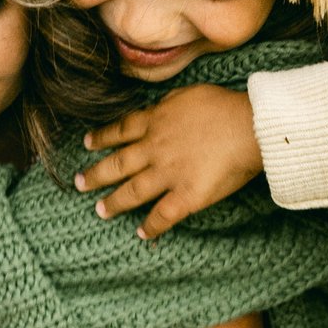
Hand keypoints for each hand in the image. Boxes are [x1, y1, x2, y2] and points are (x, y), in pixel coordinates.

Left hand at [78, 85, 261, 234]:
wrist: (248, 126)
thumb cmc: (224, 106)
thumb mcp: (187, 93)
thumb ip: (168, 103)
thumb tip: (158, 107)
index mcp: (156, 121)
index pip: (120, 130)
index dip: (101, 137)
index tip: (87, 143)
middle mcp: (155, 148)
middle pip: (118, 163)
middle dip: (95, 174)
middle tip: (79, 183)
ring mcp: (168, 174)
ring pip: (132, 192)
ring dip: (114, 203)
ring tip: (100, 211)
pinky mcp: (185, 196)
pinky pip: (162, 215)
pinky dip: (151, 227)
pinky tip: (141, 234)